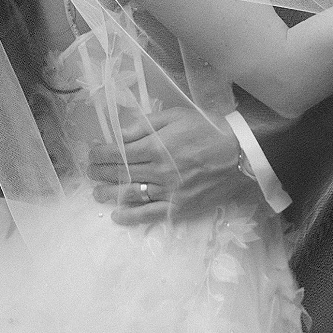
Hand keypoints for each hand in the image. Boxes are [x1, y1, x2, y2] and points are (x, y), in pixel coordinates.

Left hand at [88, 108, 257, 224]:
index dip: (100, 152)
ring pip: (130, 194)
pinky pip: (150, 215)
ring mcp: (168, 192)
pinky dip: (131, 217)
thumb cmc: (209, 129)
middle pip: (120, 173)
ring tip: (96, 193)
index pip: (118, 152)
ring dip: (109, 194)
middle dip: (99, 172)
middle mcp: (158, 171)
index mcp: (156, 147)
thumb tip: (120, 133)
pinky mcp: (180, 207)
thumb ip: (146, 124)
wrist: (241, 153)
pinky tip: (117, 216)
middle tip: (90, 171)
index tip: (91, 152)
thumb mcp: (177, 116)